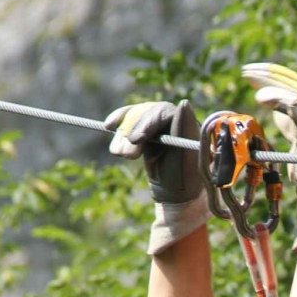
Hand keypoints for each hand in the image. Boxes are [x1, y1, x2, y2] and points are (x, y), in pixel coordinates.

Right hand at [105, 99, 208, 254]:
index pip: (165, 113)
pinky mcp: (144, 128)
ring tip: (119, 154)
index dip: (148, 123)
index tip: (135, 139)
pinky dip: (118, 122)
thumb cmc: (186, 179)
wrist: (176, 192)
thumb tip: (185, 103)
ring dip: (123, 135)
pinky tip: (108, 126)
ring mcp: (157, 122)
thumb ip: (186, 133)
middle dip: (133, 132)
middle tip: (127, 155)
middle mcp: (173, 119)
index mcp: (188, 125)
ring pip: (135, 118)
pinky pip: (128, 119)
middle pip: (147, 114)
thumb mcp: (187, 160)